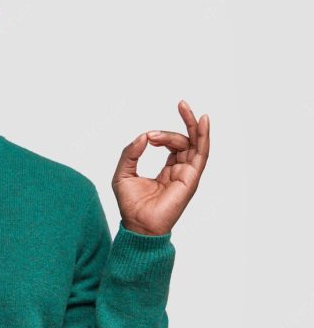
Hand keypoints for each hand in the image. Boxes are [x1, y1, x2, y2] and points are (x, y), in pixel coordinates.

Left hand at [111, 100, 209, 235]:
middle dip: (185, 121)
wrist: (137, 225)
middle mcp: (180, 171)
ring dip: (190, 125)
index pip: (172, 145)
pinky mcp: (190, 178)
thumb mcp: (123, 173)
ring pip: (195, 144)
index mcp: (168, 170)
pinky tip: (203, 121)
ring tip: (184, 107)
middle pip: (188, 141)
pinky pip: (201, 154)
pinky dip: (203, 136)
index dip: (161, 135)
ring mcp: (187, 175)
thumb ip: (131, 153)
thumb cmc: (130, 204)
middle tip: (181, 103)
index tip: (148, 137)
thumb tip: (144, 136)